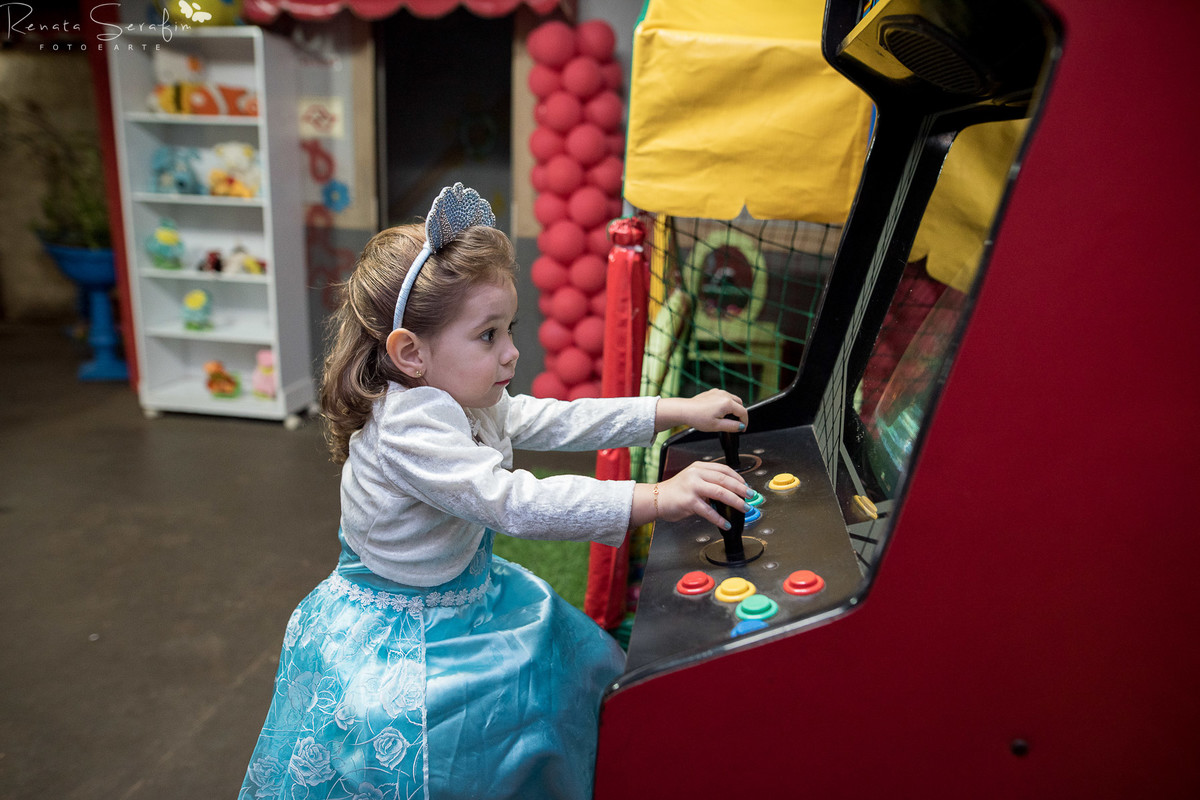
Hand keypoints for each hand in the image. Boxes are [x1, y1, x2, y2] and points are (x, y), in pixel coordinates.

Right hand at [631, 461, 750, 528]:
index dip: (738, 478)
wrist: (656, 499)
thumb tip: (731, 492)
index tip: (747, 486)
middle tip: (751, 497)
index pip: (723, 469)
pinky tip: (725, 524)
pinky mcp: (688, 501)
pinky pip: (708, 511)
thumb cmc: (676, 492)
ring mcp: (692, 487)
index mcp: (699, 467)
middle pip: (725, 480)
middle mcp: (696, 474)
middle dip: (741, 489)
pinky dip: (719, 518)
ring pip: (720, 493)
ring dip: (735, 502)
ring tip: (744, 508)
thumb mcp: (693, 480)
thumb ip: (709, 482)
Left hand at [655, 389, 747, 433]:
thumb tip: (741, 427)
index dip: (745, 422)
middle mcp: (724, 395)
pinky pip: (724, 397)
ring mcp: (718, 392)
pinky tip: (719, 412)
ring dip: (734, 408)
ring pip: (733, 399)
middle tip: (736, 424)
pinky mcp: (712, 392)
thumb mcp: (717, 426)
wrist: (684, 410)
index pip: (743, 412)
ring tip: (727, 419)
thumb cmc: (697, 418)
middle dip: (740, 414)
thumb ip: (732, 426)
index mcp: (727, 403)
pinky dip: (726, 404)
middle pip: (740, 404)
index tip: (742, 429)